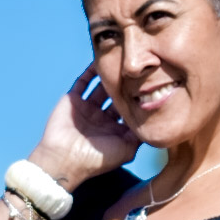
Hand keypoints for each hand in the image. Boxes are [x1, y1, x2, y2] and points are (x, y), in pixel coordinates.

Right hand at [29, 64, 140, 187]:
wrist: (64, 160)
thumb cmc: (96, 159)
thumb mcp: (127, 150)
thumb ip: (141, 135)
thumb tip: (156, 119)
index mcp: (115, 130)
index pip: (130, 109)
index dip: (139, 98)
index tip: (152, 83)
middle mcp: (102, 118)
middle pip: (117, 95)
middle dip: (126, 83)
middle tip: (137, 68)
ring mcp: (87, 108)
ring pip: (101, 86)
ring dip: (110, 75)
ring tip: (121, 60)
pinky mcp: (73, 100)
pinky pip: (83, 81)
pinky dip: (90, 71)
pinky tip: (101, 60)